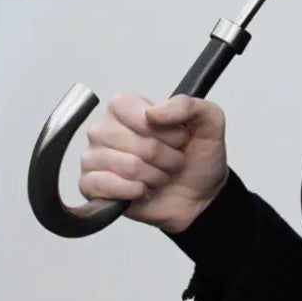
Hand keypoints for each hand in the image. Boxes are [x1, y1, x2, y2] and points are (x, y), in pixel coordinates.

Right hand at [79, 92, 229, 233]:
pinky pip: (103, 185)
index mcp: (127, 107)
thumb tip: (153, 113)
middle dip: (162, 155)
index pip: (129, 109)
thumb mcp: (210, 120)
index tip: (179, 137)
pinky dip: (133, 190)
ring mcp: (94, 158)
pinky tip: (143, 190)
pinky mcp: (91, 186)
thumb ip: (188, 105)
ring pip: (124, 165)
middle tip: (172, 159)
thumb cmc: (199, 154)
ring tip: (160, 174)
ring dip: (153, 175)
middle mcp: (105, 129)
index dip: (161, 128)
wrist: (200, 195)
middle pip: (132, 141)